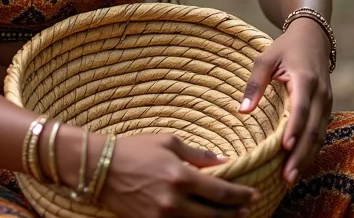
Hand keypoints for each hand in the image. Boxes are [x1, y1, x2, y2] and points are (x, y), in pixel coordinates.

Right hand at [100, 134, 259, 217]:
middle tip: (247, 208)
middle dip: (235, 212)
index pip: (221, 192)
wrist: (101, 168)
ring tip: (231, 217)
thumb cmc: (135, 149)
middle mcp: (175, 201)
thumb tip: (221, 161)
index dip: (241, 195)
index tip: (252, 194)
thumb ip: (197, 154)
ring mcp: (163, 217)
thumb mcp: (168, 142)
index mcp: (181, 176)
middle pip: (215, 214)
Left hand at [238, 18, 332, 185]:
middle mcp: (321, 93)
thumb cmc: (285, 48)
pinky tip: (300, 165)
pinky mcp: (327, 108)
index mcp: (305, 79)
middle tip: (287, 176)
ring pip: (320, 135)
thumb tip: (242, 111)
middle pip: (313, 129)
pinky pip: (321, 132)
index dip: (294, 128)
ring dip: (307, 157)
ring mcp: (327, 102)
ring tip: (292, 178)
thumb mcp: (266, 58)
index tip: (285, 147)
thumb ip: (255, 84)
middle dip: (301, 154)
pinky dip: (311, 150)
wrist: (313, 37)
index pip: (301, 108)